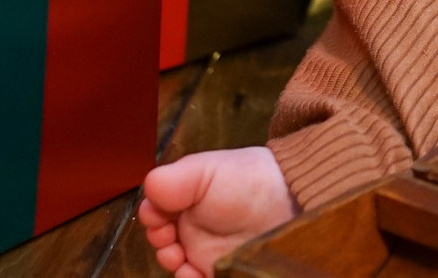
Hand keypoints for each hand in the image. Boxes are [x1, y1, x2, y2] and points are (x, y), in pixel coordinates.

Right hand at [137, 145, 295, 277]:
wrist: (288, 202)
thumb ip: (175, 179)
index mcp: (187, 198)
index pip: (156, 211)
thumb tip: (148, 188)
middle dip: (159, 241)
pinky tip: (192, 272)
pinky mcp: (219, 270)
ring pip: (176, 264)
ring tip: (178, 256)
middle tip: (168, 238)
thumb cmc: (247, 181)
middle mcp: (193, 225)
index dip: (151, 215)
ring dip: (170, 262)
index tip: (157, 217)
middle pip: (162, 240)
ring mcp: (206, 250)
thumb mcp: (207, 171)